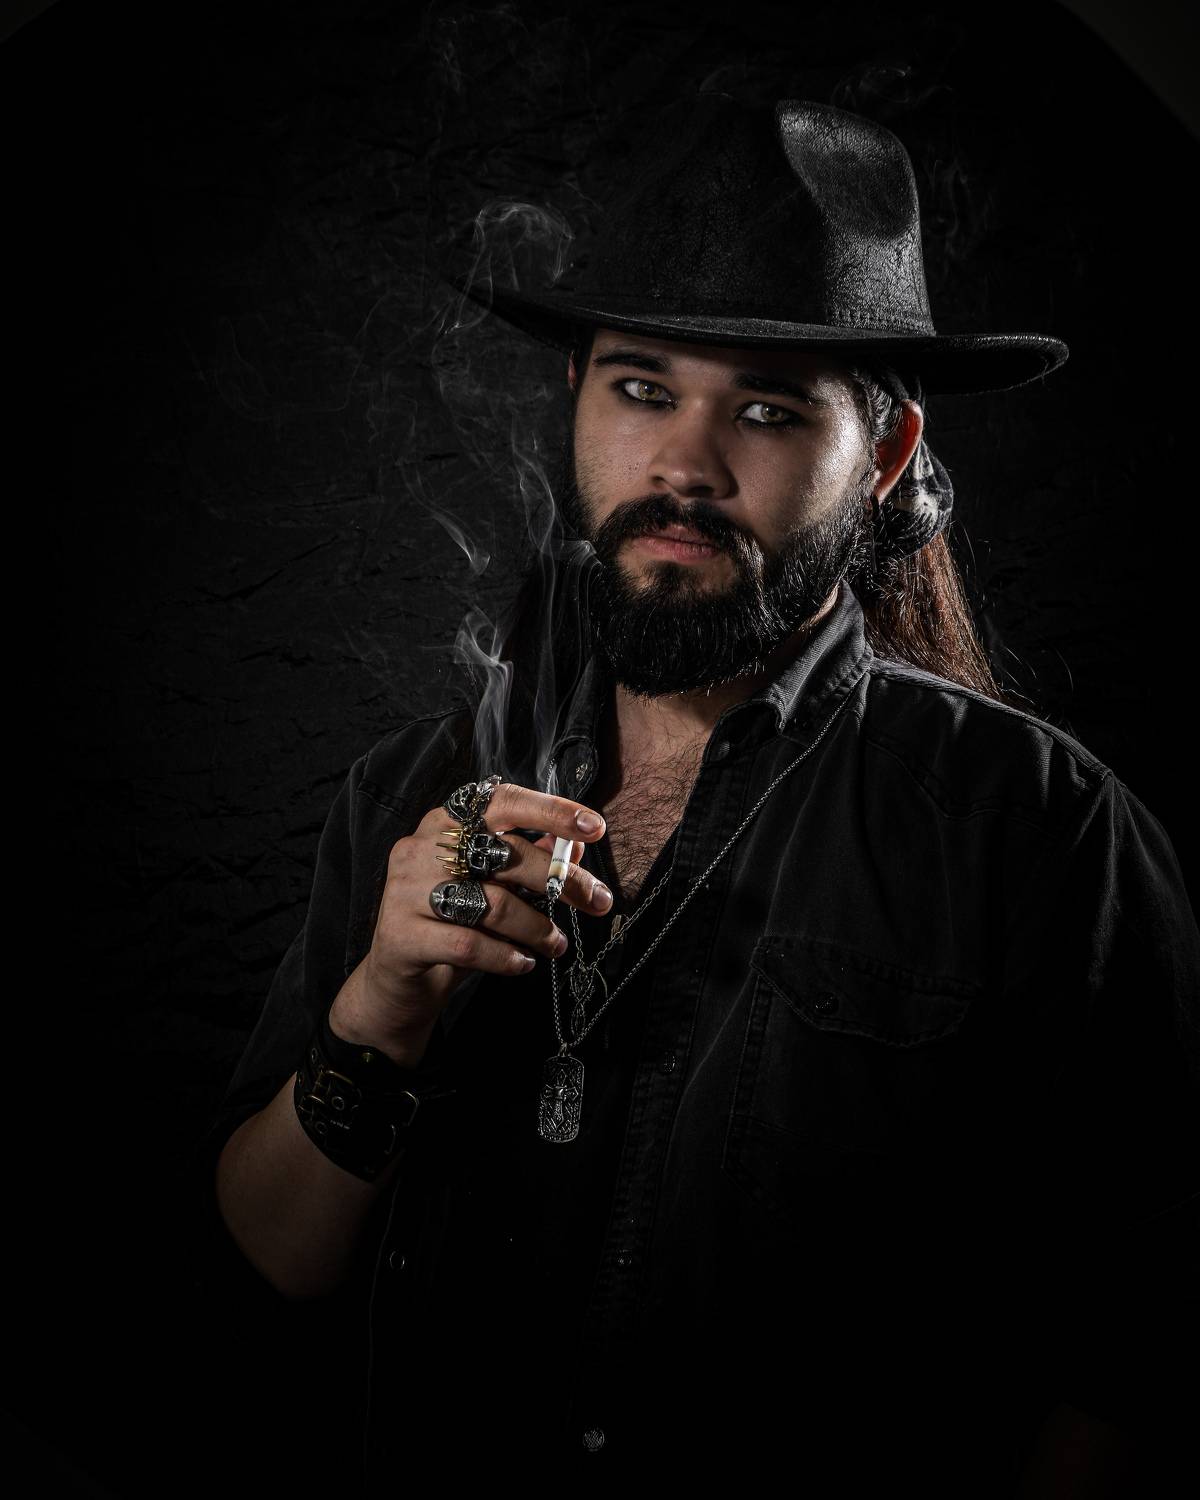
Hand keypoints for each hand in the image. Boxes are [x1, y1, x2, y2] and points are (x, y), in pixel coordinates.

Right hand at [328, 782, 611, 1062]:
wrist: (398, 980)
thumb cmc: (452, 924)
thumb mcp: (492, 888)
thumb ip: (528, 862)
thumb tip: (575, 849)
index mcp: (443, 823)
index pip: (501, 802)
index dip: (550, 810)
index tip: (594, 827)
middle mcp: (421, 848)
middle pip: (506, 855)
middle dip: (563, 881)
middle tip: (599, 902)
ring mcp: (406, 891)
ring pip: (493, 903)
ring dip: (538, 927)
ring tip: (556, 944)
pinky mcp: (401, 935)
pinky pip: (470, 944)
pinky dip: (507, 956)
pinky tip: (523, 962)